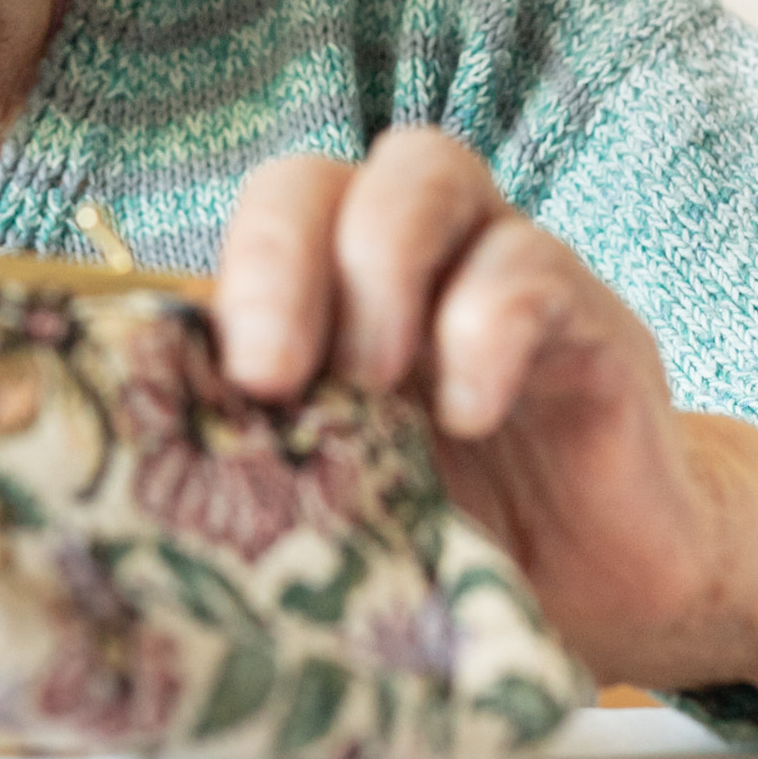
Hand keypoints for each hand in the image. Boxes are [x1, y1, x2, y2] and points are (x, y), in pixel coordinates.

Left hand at [213, 126, 757, 707]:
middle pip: (318, 175)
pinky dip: (488, 327)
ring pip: (427, 169)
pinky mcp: (590, 318)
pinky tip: (468, 412)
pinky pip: (534, 265)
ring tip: (373, 381)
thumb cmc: (444, 532)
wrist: (606, 589)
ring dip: (381, 262)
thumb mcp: (333, 494)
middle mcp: (399, 254)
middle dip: (278, 254)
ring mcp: (495, 267)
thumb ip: (257, 450)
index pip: (243, 227)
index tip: (222, 378)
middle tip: (270, 370)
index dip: (227, 274)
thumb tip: (151, 442)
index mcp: (317, 292)